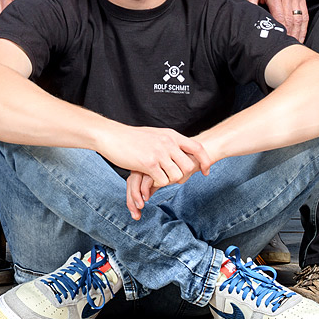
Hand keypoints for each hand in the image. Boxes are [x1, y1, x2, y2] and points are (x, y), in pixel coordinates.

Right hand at [96, 125, 211, 219]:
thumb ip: (168, 141)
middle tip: (171, 177)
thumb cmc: (131, 137)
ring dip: (169, 180)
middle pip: (188, 166)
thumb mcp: (155, 134)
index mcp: (171, 135)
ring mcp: (159, 153)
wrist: (112, 136)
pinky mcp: (149, 163)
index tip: (206, 171)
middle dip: (183, 176)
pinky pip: (162, 181)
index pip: (197, 148)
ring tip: (157, 177)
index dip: (204, 161)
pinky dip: (157, 183)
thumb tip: (181, 149)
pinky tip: (149, 178)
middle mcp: (168, 143)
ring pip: (177, 176)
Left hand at [244, 0, 307, 42]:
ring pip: (299, 18)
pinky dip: (303, 27)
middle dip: (289, 34)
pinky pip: (305, 15)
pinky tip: (300, 36)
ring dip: (298, 33)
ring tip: (294, 45)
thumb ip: (249, 4)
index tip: (279, 41)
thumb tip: (249, 20)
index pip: (279, 15)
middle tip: (286, 47)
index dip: (280, 29)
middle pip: (290, 19)